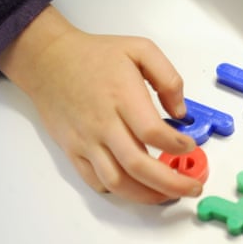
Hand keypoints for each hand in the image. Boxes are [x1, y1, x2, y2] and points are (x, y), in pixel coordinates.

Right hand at [0, 6, 200, 203]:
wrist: (49, 61)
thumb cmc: (96, 55)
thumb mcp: (141, 49)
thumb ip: (168, 78)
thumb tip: (181, 112)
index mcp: (123, 96)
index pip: (152, 132)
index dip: (176, 145)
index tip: (190, 146)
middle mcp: (103, 123)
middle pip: (138, 165)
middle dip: (171, 183)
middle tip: (193, 187)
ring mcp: (86, 141)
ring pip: (117, 181)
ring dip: (147, 195)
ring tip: (169, 194)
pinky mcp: (74, 150)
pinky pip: (96, 181)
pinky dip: (119, 191)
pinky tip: (138, 188)